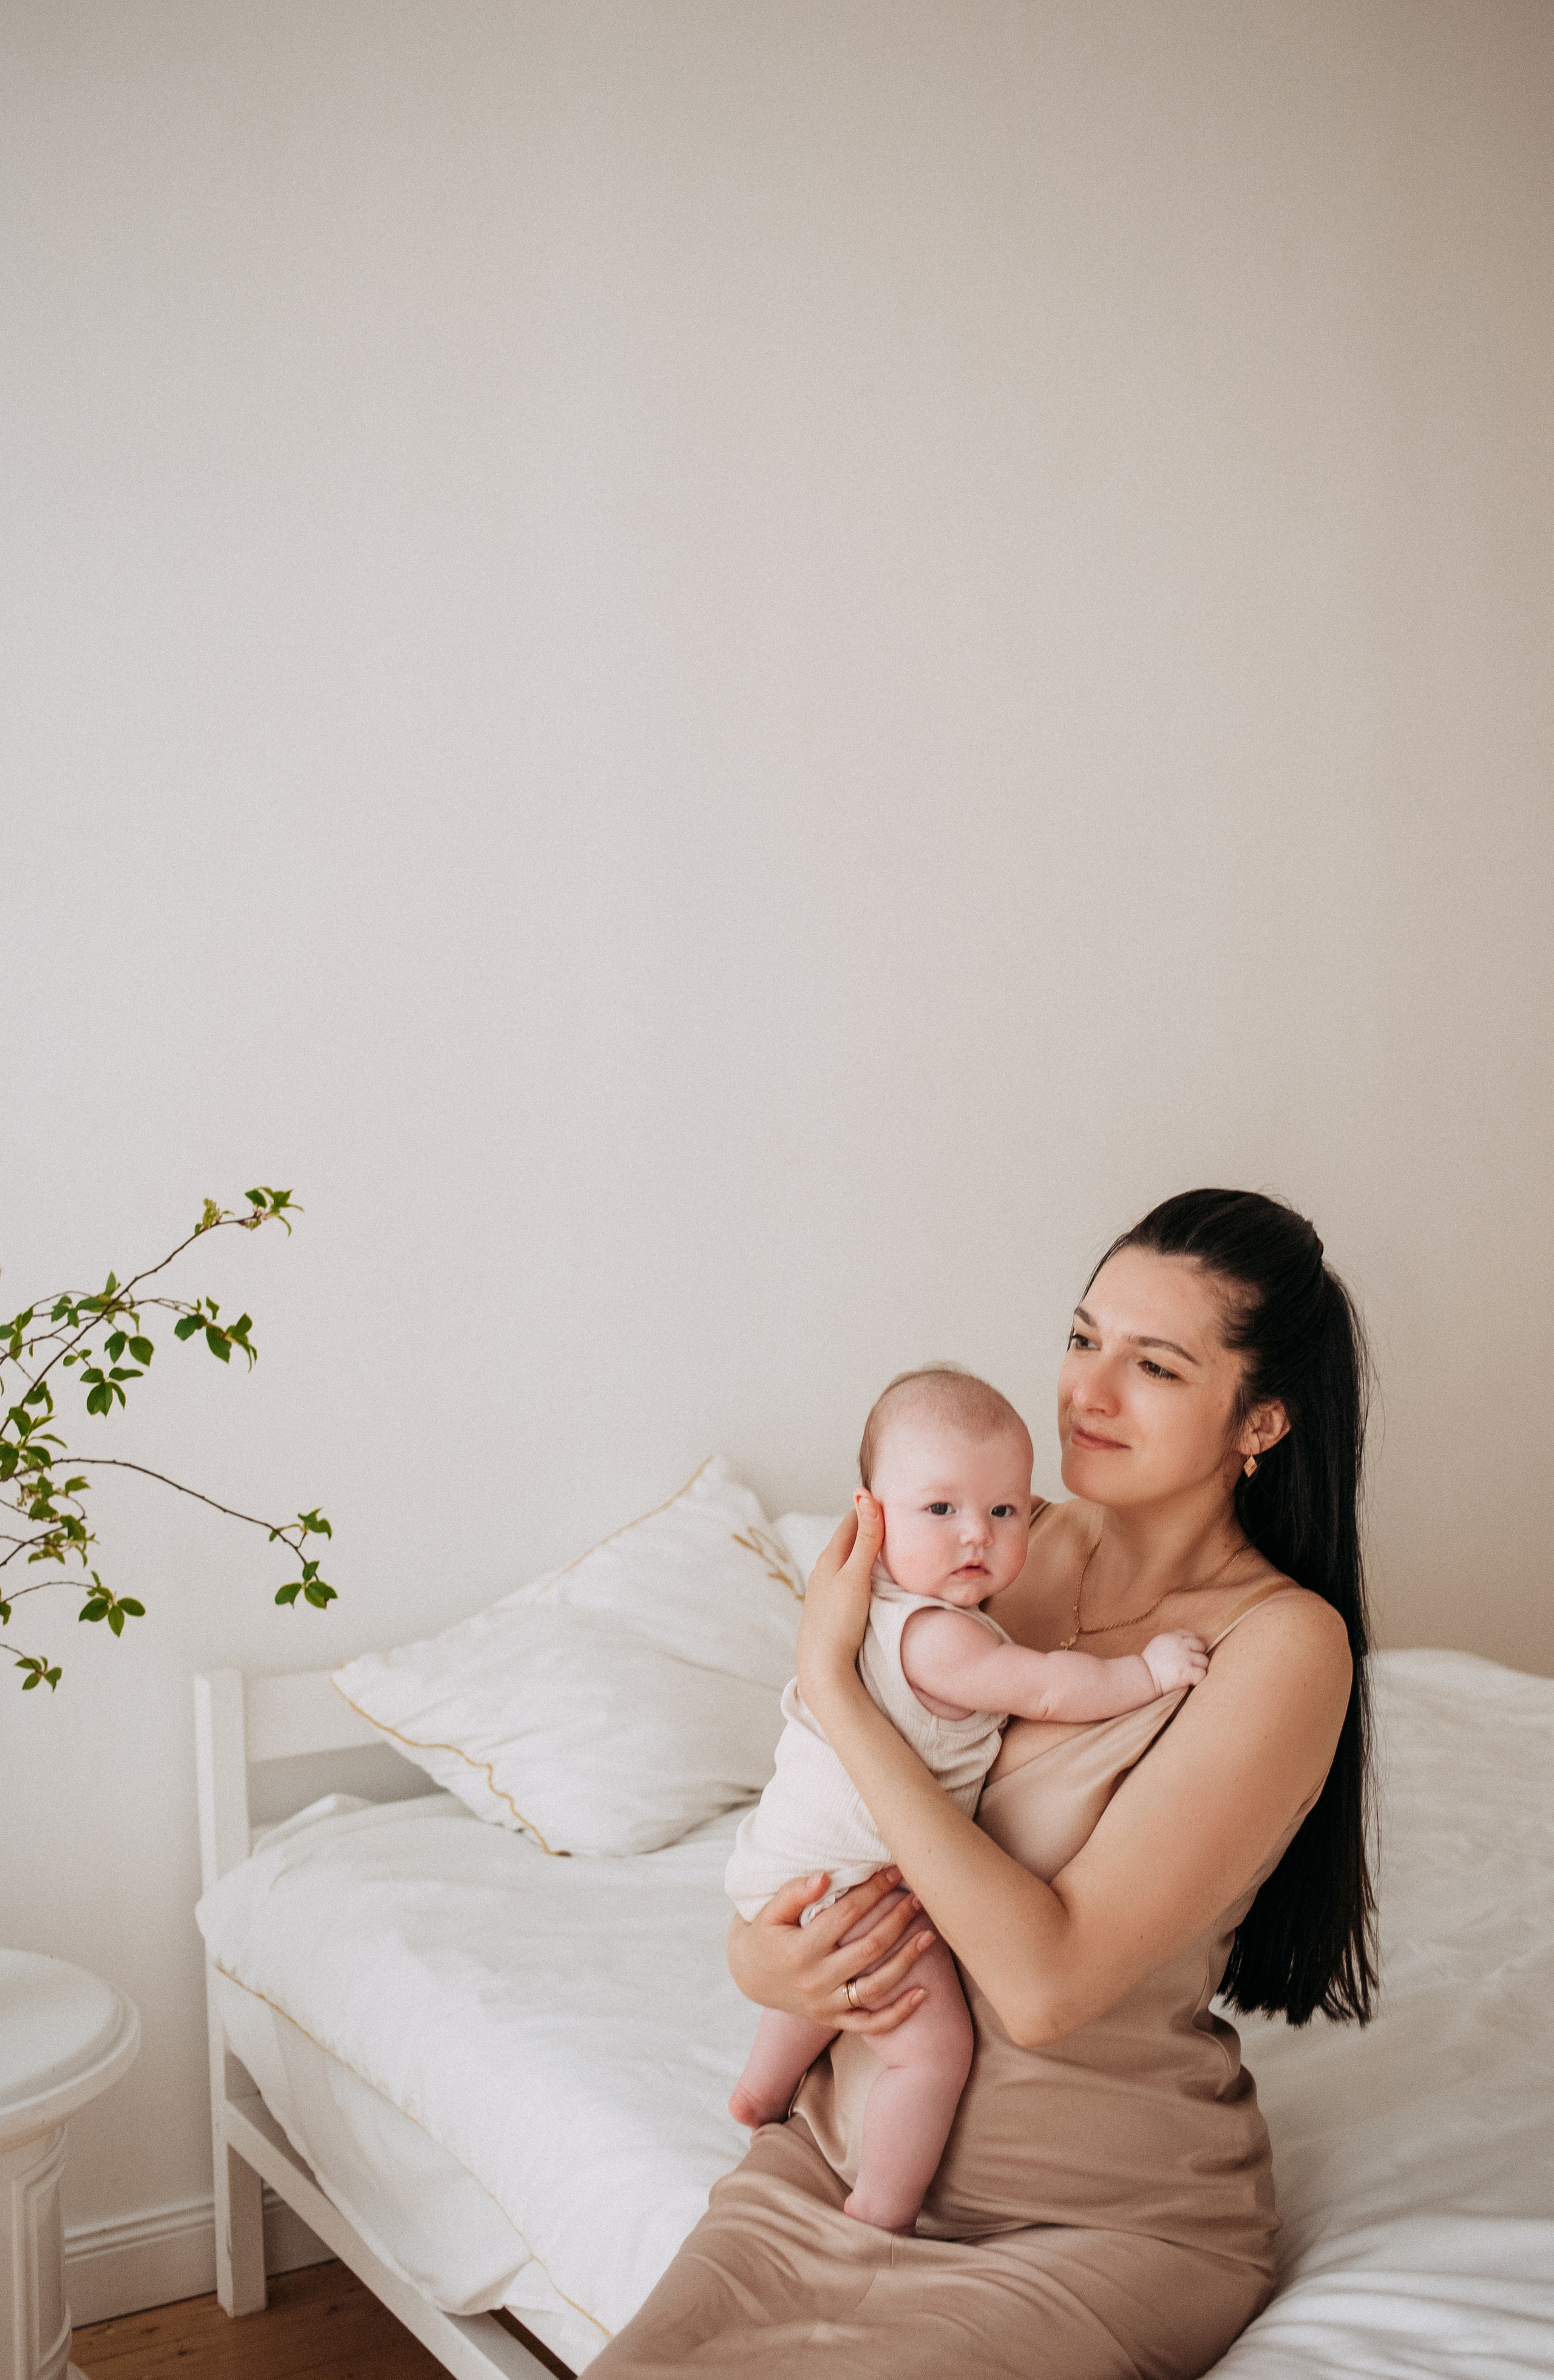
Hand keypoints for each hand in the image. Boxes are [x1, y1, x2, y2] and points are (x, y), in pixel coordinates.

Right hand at [726, 1866, 936, 2034]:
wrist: (748, 1976)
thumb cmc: (763, 1934)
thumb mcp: (768, 1910)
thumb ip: (794, 1892)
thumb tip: (825, 1877)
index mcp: (800, 1950)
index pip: (846, 1914)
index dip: (873, 1891)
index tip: (894, 1871)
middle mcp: (816, 1980)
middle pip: (868, 1948)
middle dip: (897, 1920)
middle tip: (919, 1897)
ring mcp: (826, 2004)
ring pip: (875, 1987)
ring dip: (906, 1962)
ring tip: (929, 1936)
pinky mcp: (832, 2019)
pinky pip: (870, 2023)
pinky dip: (898, 2013)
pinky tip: (922, 1994)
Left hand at [795, 1494, 883, 1723]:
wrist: (822, 1666)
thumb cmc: (838, 1621)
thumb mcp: (856, 1576)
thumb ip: (865, 1539)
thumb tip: (866, 1496)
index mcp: (830, 1557)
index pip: (851, 1520)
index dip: (870, 1508)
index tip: (891, 1500)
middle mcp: (823, 1569)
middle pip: (849, 1538)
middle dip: (869, 1526)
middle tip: (895, 1518)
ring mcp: (825, 1589)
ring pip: (847, 1559)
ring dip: (865, 1549)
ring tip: (888, 1545)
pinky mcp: (830, 1607)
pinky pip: (848, 1578)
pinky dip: (861, 1569)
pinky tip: (871, 1579)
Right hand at [1142, 1631, 1208, 1693]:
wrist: (1142, 1677)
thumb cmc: (1149, 1663)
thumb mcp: (1158, 1643)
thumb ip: (1171, 1640)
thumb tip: (1185, 1641)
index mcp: (1172, 1637)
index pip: (1191, 1635)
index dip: (1192, 1645)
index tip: (1188, 1653)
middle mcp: (1180, 1645)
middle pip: (1201, 1646)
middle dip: (1198, 1655)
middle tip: (1191, 1665)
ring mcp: (1184, 1659)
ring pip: (1204, 1661)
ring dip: (1200, 1667)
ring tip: (1191, 1673)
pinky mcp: (1186, 1672)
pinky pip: (1202, 1673)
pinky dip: (1198, 1678)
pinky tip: (1191, 1680)